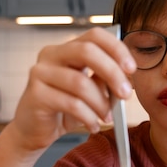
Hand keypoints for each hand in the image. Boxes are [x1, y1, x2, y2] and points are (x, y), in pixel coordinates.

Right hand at [11, 27, 135, 151]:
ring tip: (107, 118)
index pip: (94, 35)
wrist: (34, 130)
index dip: (116, 48)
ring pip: (80, 83)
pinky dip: (88, 117)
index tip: (132, 69)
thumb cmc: (64, 108)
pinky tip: (93, 126)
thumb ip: (105, 79)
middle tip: (126, 94)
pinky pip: (71, 104)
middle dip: (112, 73)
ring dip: (101, 103)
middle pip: (87, 51)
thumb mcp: (91, 91)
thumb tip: (127, 77)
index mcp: (67, 49)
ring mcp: (40, 73)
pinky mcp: (35, 94)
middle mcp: (51, 55)